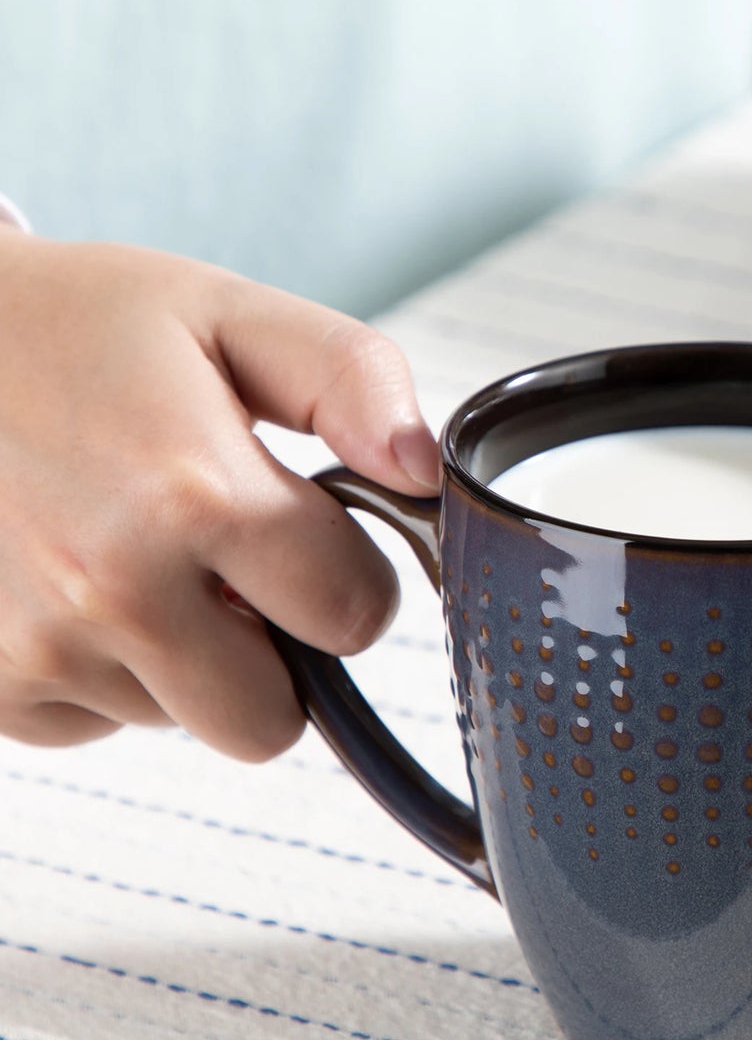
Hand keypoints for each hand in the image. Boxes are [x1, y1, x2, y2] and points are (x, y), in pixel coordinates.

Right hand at [0, 230, 439, 759]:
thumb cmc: (77, 326)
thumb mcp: (228, 313)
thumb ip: (351, 380)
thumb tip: (426, 472)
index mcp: (196, 494)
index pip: (355, 618)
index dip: (352, 577)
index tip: (312, 533)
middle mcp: (113, 589)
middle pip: (273, 719)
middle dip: (277, 650)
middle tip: (233, 563)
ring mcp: (38, 648)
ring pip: (186, 720)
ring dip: (187, 656)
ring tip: (136, 548)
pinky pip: (97, 725)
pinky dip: (107, 671)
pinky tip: (77, 580)